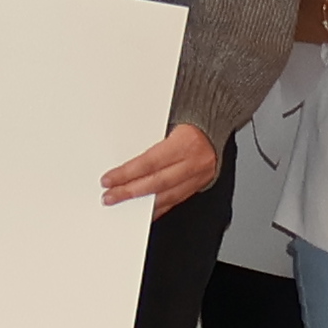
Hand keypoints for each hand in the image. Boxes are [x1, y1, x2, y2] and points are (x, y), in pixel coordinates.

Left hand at [102, 120, 220, 214]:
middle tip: (110, 196)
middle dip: (130, 192)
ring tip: (123, 205)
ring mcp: (200, 175)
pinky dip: (159, 207)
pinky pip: (177, 200)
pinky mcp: (202, 183)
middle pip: (157, 183)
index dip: (127, 173)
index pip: (150, 162)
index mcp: (186, 141)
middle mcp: (194, 161)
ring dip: (143, 204)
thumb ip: (150, 139)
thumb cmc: (192, 118)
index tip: (109, 179)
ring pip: (167, 196)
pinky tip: (146, 209)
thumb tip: (124, 156)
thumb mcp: (169, 120)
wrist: (218, 120)